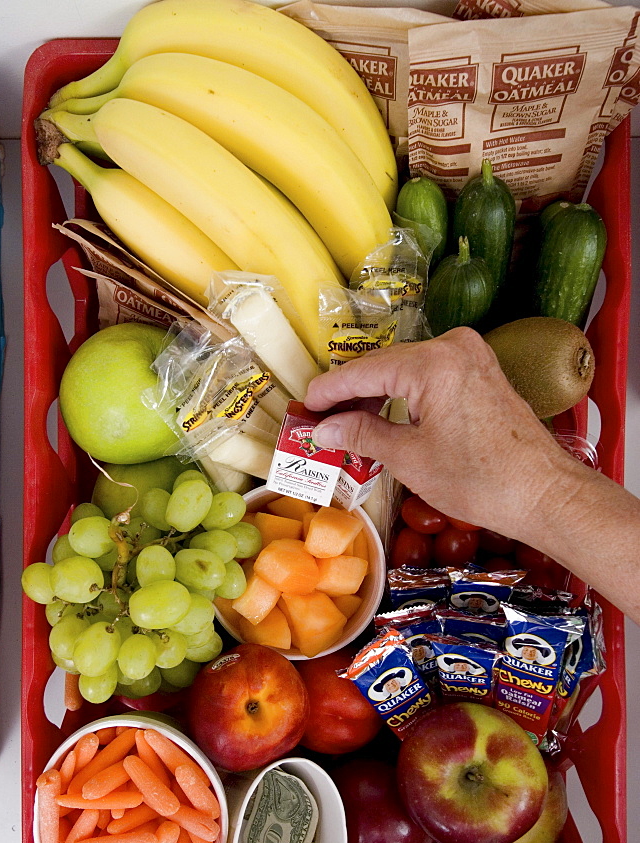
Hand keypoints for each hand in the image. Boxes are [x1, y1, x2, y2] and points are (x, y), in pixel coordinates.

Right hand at [304, 327, 574, 541]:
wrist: (543, 493)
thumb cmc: (479, 480)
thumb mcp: (409, 459)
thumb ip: (361, 435)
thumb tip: (323, 428)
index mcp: (432, 363)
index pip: (364, 371)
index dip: (329, 390)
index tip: (303, 406)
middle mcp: (452, 346)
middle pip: (384, 365)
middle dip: (350, 394)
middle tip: (318, 419)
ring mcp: (470, 355)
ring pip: (405, 370)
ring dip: (375, 394)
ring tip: (344, 423)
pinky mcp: (480, 371)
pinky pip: (428, 375)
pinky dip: (403, 395)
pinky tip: (382, 416)